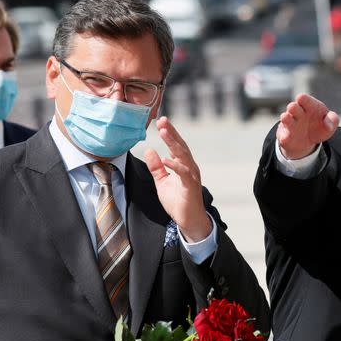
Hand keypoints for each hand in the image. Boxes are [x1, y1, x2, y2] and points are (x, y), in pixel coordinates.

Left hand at [144, 117, 211, 242]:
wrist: (189, 220)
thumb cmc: (178, 201)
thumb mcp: (162, 182)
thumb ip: (156, 167)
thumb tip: (149, 150)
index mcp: (183, 165)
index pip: (176, 145)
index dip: (169, 133)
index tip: (160, 121)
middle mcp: (189, 167)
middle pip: (180, 146)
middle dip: (171, 133)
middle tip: (162, 120)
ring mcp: (191, 176)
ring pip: (183, 155)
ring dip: (173, 143)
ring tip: (164, 132)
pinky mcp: (190, 186)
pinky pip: (183, 173)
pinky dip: (175, 165)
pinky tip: (165, 158)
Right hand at [276, 93, 338, 159]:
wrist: (307, 140)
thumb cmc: (319, 127)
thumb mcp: (329, 124)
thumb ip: (332, 120)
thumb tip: (328, 124)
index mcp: (309, 106)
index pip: (305, 100)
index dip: (303, 99)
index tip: (301, 98)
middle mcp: (297, 113)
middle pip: (294, 108)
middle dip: (293, 107)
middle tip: (292, 107)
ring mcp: (290, 124)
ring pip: (286, 119)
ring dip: (286, 118)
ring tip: (285, 117)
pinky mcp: (285, 136)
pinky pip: (283, 136)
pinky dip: (284, 137)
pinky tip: (285, 138)